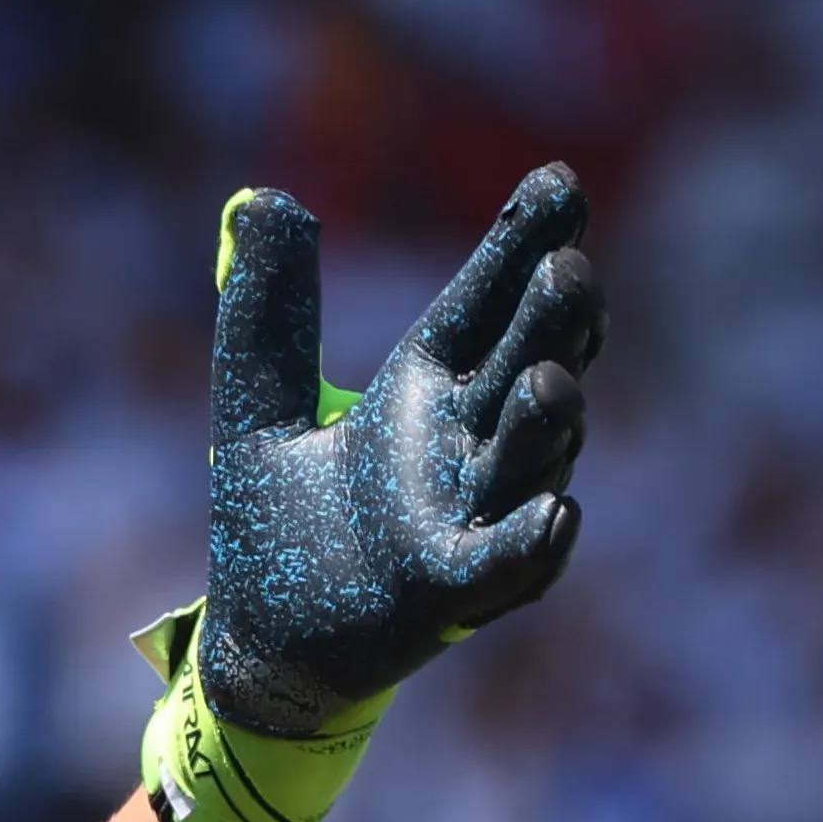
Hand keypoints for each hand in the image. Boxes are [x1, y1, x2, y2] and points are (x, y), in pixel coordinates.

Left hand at [137, 167, 598, 821]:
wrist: (263, 642)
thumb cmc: (279, 528)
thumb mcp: (256, 408)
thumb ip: (263, 315)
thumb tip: (258, 200)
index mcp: (427, 390)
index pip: (486, 302)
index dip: (522, 244)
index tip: (557, 179)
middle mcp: (467, 445)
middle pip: (529, 365)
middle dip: (553, 321)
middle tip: (566, 266)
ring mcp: (473, 517)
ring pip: (529, 460)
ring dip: (546, 423)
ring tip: (548, 380)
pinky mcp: (454, 594)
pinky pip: (507, 564)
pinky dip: (533, 542)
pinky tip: (557, 515)